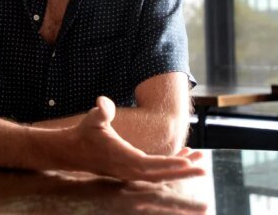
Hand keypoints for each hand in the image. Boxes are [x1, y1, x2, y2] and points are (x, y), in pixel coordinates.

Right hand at [68, 96, 204, 181]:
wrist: (73, 151)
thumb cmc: (85, 132)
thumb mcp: (92, 119)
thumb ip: (101, 111)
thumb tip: (102, 102)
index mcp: (121, 156)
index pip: (150, 164)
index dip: (170, 163)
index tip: (188, 162)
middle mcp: (128, 169)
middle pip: (161, 174)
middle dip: (183, 171)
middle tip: (204, 167)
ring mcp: (130, 173)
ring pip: (160, 176)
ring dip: (180, 170)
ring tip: (200, 164)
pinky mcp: (131, 172)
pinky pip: (155, 174)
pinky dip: (169, 168)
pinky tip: (182, 160)